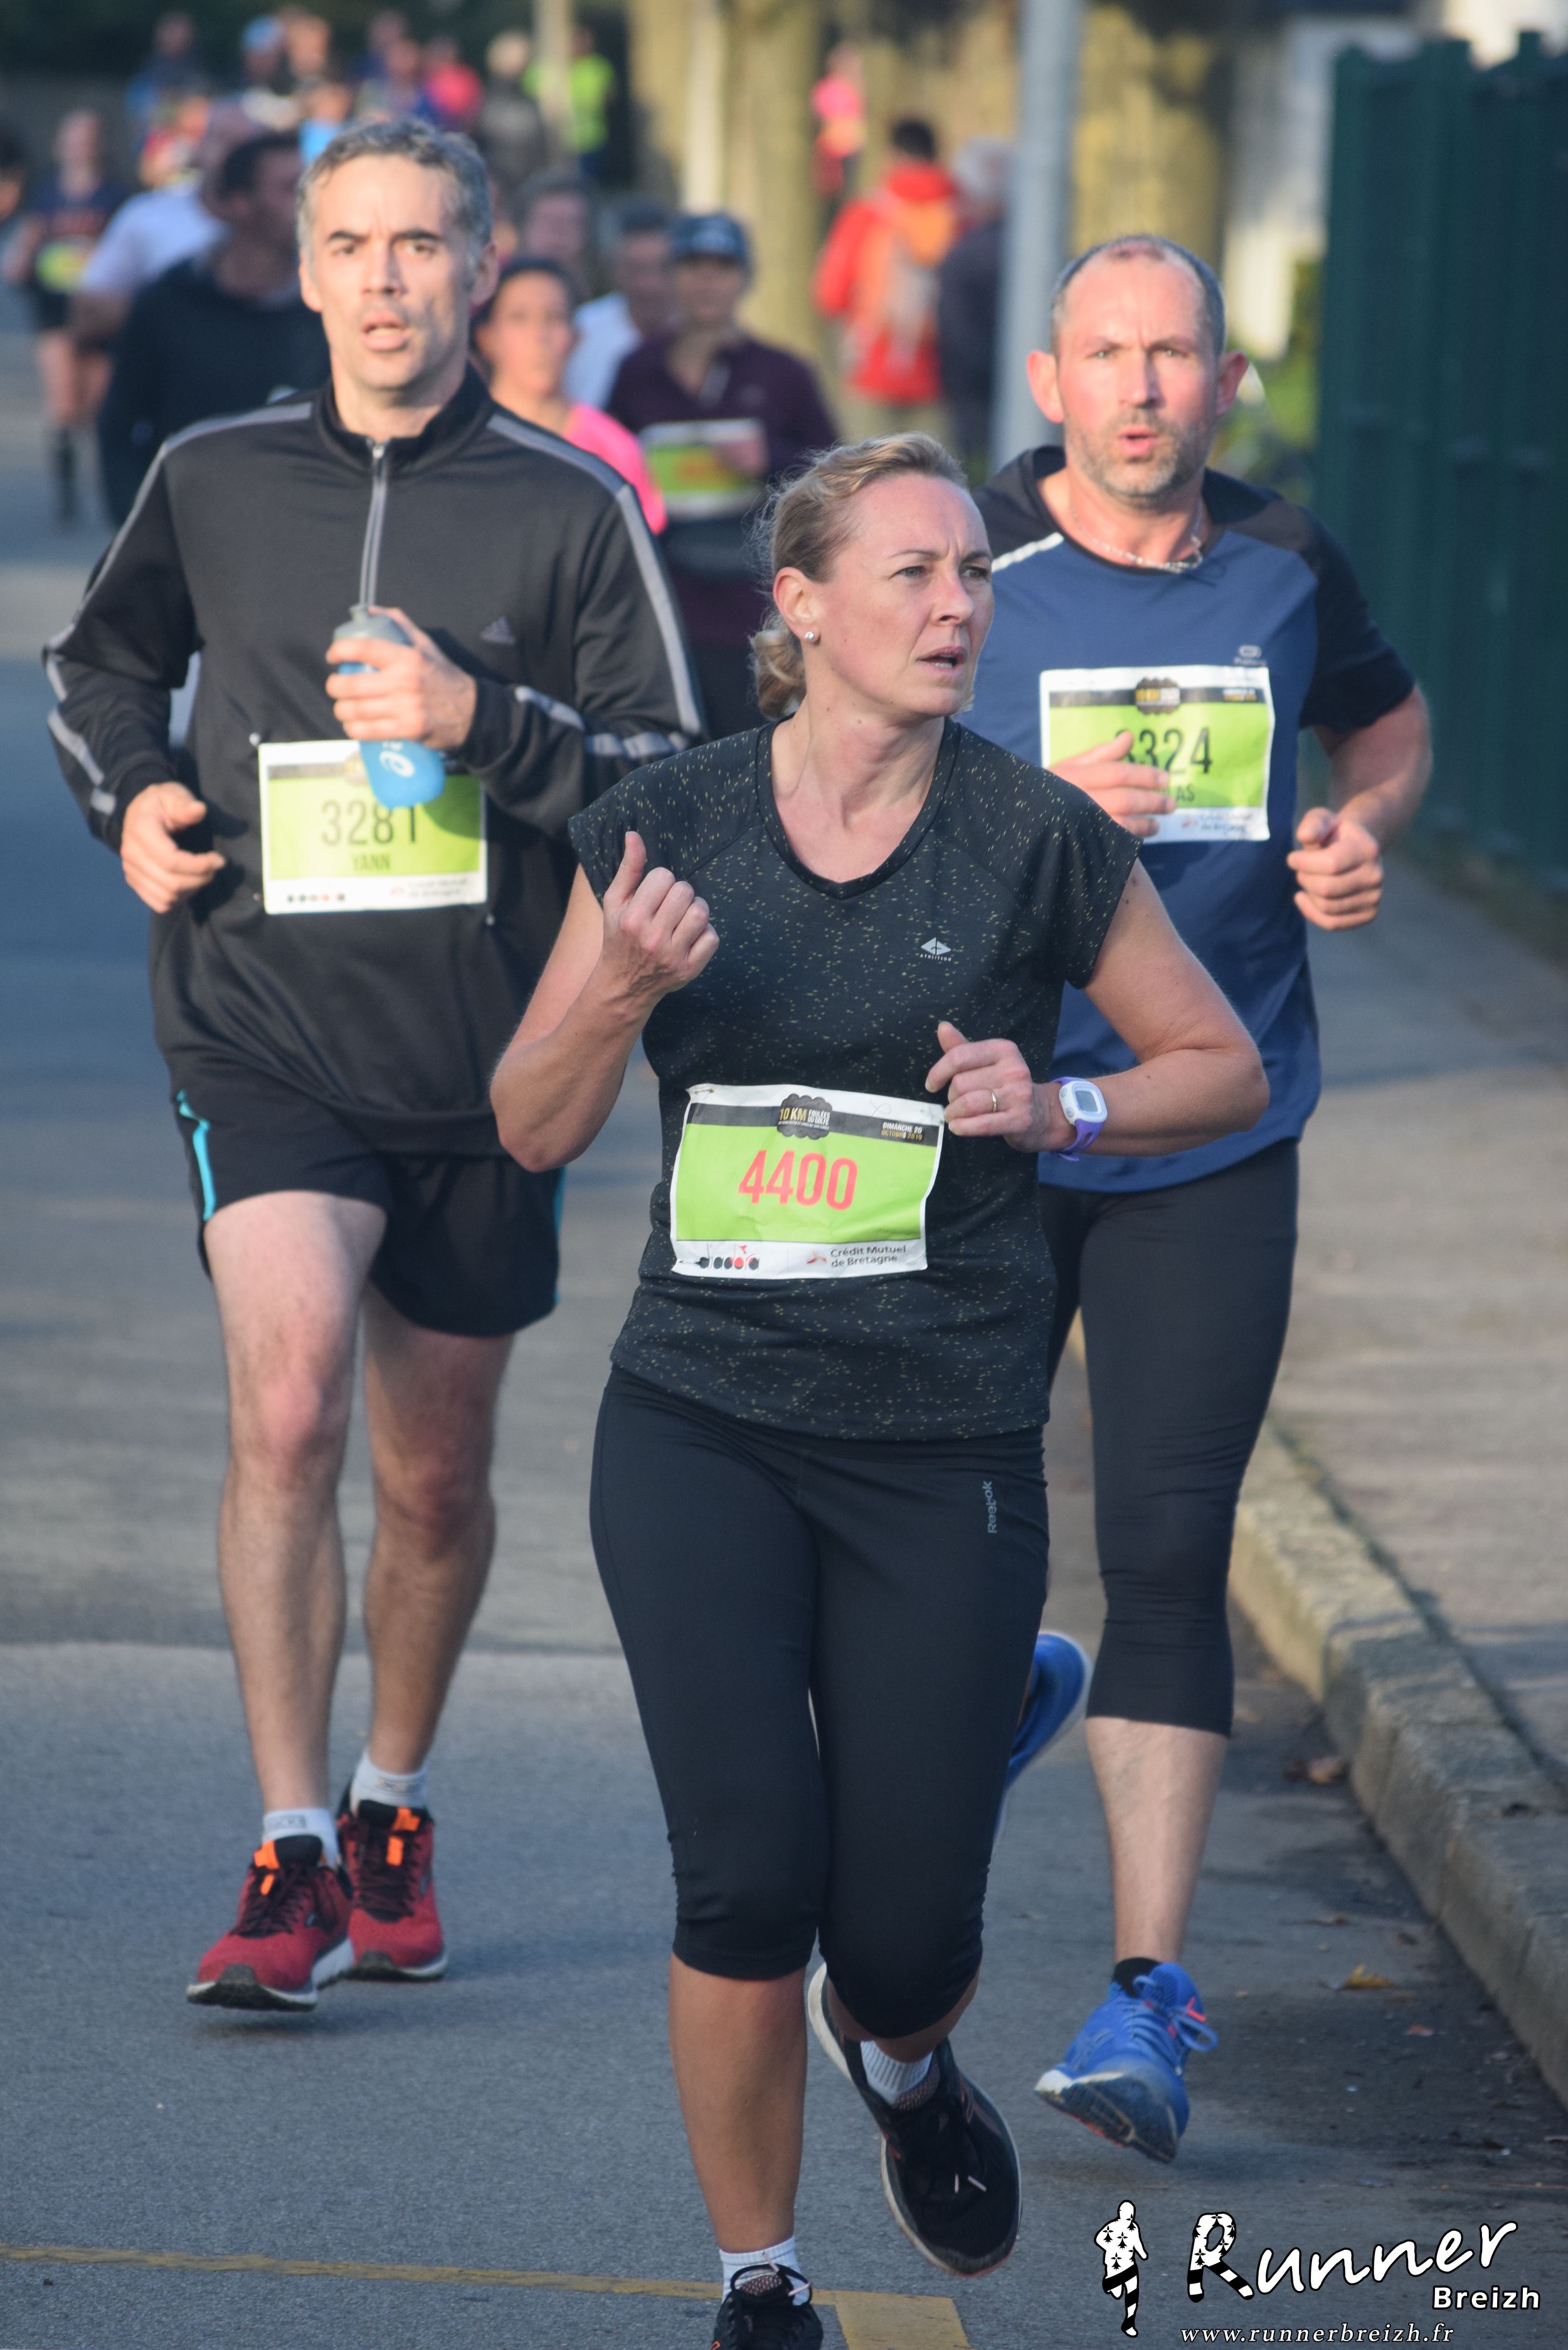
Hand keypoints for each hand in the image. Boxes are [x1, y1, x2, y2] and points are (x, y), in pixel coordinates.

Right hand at [119, 781, 225, 912]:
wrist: (139, 813)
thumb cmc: (161, 803)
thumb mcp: (173, 795)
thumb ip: (184, 804)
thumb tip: (198, 810)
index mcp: (140, 831)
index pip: (170, 861)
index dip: (199, 865)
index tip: (219, 859)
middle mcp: (131, 854)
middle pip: (171, 883)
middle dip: (200, 879)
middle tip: (215, 867)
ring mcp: (131, 871)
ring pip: (167, 897)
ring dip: (192, 889)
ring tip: (204, 874)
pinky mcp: (135, 882)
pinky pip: (160, 903)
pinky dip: (179, 899)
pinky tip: (190, 883)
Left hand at [325, 606, 477, 750]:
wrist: (472, 713)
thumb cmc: (444, 676)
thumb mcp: (426, 645)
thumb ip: (400, 624)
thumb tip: (370, 611)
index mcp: (407, 657)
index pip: (362, 648)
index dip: (339, 651)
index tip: (333, 656)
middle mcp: (404, 682)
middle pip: (351, 685)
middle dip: (334, 687)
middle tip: (335, 687)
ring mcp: (404, 708)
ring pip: (355, 710)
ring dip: (341, 710)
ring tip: (343, 707)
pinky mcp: (407, 730)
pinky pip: (368, 731)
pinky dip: (354, 729)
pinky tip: (352, 725)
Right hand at [597, 830, 717, 1011]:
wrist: (624, 985)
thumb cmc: (619, 936)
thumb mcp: (615, 902)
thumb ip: (628, 869)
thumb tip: (634, 835)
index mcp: (632, 919)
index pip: (664, 877)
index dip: (661, 882)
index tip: (653, 896)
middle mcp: (652, 938)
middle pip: (685, 892)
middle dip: (679, 894)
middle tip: (669, 907)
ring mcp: (672, 956)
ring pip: (701, 913)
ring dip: (695, 910)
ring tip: (682, 918)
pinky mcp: (689, 970)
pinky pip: (712, 937)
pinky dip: (705, 934)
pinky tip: (689, 937)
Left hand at [925, 1020, 1063, 1152]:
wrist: (1041, 1112)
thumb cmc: (1005, 1084)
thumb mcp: (986, 1062)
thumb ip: (962, 1047)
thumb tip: (942, 1027)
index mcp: (1003, 1049)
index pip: (959, 1056)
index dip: (938, 1072)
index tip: (931, 1084)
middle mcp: (1014, 1069)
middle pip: (961, 1083)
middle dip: (951, 1096)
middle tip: (955, 1102)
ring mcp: (1019, 1095)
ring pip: (968, 1103)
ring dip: (954, 1113)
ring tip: (953, 1115)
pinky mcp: (1020, 1119)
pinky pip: (983, 1124)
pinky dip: (964, 1127)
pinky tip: (957, 1127)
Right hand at [1050, 729, 1174, 837]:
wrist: (1019, 820)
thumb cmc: (1048, 789)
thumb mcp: (1069, 767)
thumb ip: (1100, 754)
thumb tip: (1129, 737)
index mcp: (1075, 777)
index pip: (1118, 772)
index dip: (1145, 775)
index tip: (1165, 779)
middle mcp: (1077, 800)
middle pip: (1125, 799)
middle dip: (1152, 801)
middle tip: (1171, 804)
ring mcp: (1078, 825)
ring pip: (1121, 825)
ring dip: (1144, 825)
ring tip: (1157, 824)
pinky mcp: (1078, 846)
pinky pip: (1111, 844)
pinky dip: (1129, 841)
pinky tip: (1139, 838)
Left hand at [1287, 805, 1383, 930]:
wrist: (1356, 850)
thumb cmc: (1333, 835)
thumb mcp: (1323, 819)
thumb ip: (1313, 823)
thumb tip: (1305, 836)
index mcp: (1368, 849)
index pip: (1330, 864)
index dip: (1303, 862)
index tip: (1292, 858)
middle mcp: (1376, 875)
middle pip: (1326, 889)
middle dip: (1305, 878)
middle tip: (1301, 870)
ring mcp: (1374, 897)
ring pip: (1326, 907)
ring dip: (1308, 893)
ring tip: (1308, 879)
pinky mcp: (1368, 915)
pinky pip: (1332, 923)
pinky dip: (1311, 912)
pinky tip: (1304, 897)